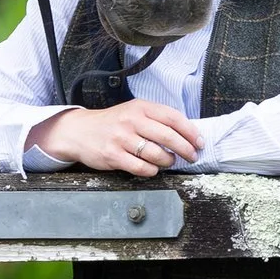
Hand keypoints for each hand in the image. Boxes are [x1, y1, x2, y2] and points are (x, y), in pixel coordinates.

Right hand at [26, 100, 203, 176]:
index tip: (199, 142)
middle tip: (192, 156)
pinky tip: (152, 168)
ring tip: (169, 161)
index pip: (173, 117)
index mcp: (140, 107)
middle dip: (185, 149)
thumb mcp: (133, 111)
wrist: (80, 131)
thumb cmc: (112, 123)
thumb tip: (186, 133)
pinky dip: (152, 171)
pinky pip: (141, 168)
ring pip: (156, 154)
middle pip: (168, 136)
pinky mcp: (113, 155)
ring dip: (168, 161)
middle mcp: (131, 121)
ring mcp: (121, 138)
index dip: (190, 132)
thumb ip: (156, 119)